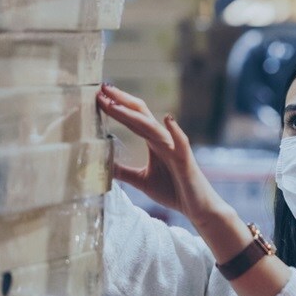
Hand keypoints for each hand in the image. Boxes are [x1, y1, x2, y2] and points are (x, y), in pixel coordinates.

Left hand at [97, 84, 232, 227]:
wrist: (196, 207)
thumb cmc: (173, 191)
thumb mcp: (141, 180)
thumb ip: (123, 171)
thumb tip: (102, 164)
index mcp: (153, 142)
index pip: (133, 119)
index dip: (116, 108)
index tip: (99, 96)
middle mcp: (163, 140)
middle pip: (141, 114)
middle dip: (122, 101)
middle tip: (103, 88)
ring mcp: (175, 148)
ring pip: (152, 127)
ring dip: (133, 114)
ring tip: (115, 104)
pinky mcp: (186, 160)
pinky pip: (181, 142)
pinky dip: (175, 131)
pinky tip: (168, 119)